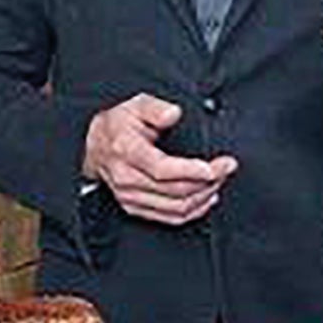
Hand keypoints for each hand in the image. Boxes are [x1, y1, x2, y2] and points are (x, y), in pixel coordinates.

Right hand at [83, 94, 237, 224]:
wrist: (96, 144)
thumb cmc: (119, 124)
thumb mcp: (136, 104)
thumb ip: (156, 108)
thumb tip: (173, 114)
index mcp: (126, 151)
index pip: (162, 169)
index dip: (191, 171)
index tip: (215, 166)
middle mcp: (126, 178)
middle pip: (174, 190)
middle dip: (208, 181)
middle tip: (226, 166)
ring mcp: (129, 196)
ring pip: (175, 207)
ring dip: (203, 196)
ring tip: (219, 180)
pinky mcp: (135, 207)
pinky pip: (169, 218)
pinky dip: (193, 211)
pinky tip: (206, 197)